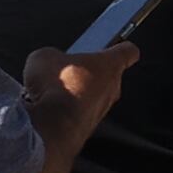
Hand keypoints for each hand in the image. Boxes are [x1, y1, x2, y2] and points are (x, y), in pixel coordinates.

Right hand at [19, 44, 133, 134]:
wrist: (53, 124)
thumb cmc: (58, 88)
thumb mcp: (44, 56)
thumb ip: (53, 55)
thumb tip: (48, 61)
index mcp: (110, 64)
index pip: (127, 52)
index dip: (121, 47)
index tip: (118, 45)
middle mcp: (113, 88)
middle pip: (107, 76)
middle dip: (88, 73)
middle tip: (68, 70)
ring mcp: (103, 110)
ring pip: (93, 97)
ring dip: (76, 94)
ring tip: (52, 92)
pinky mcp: (89, 127)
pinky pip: (80, 114)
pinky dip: (67, 112)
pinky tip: (49, 110)